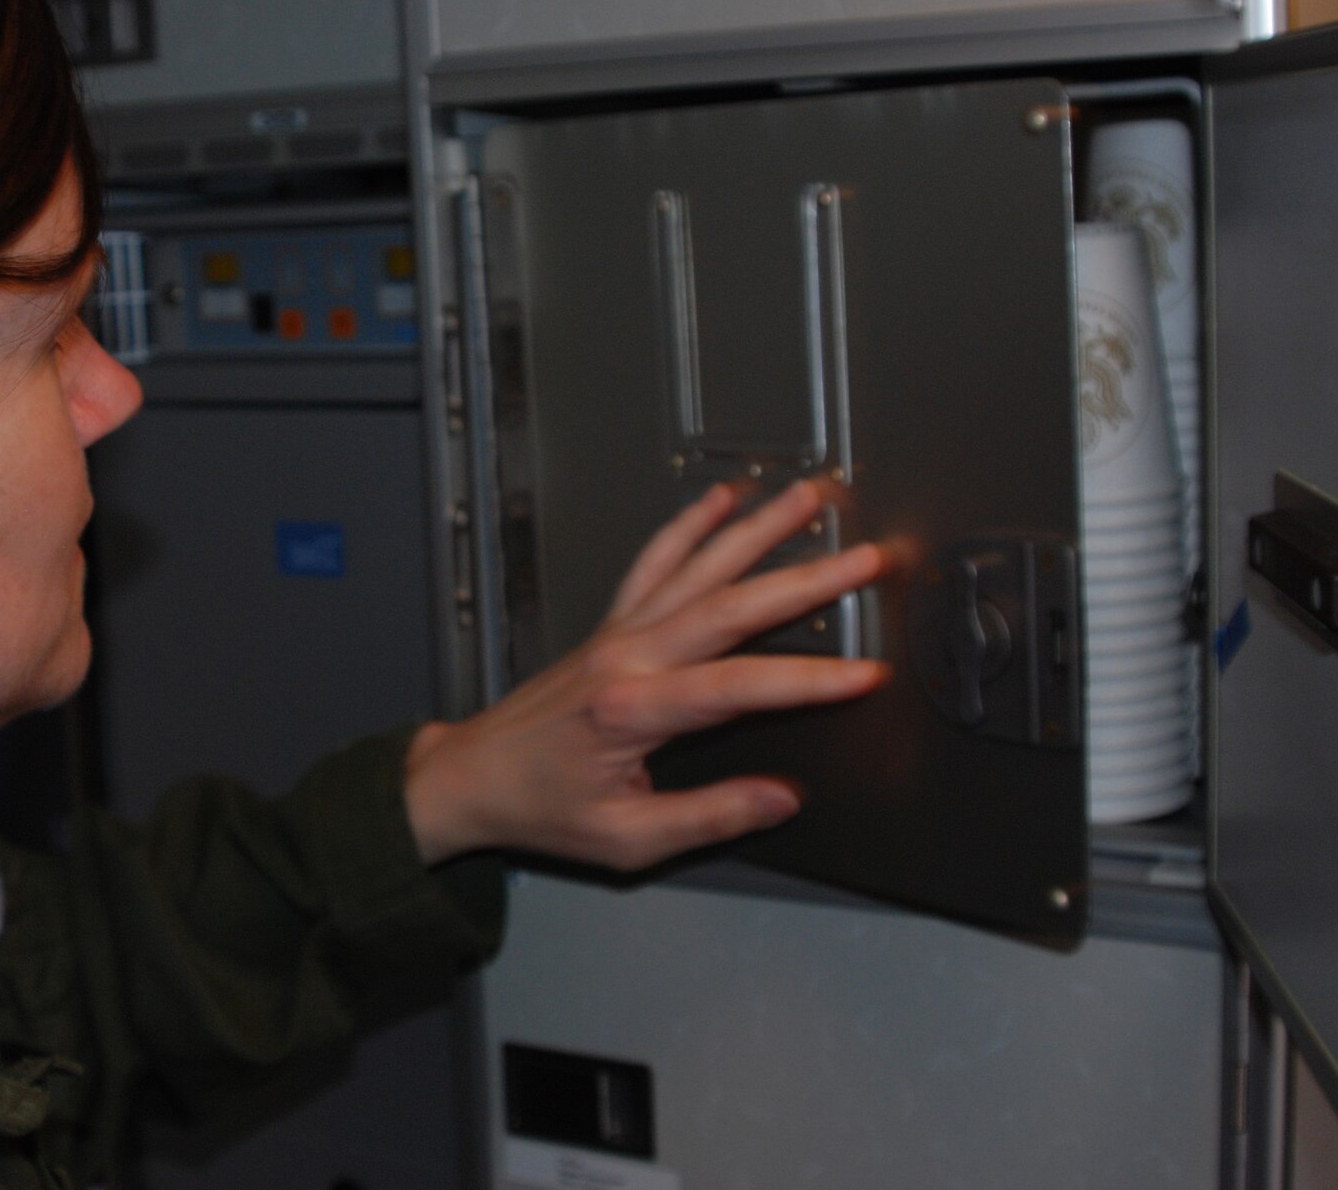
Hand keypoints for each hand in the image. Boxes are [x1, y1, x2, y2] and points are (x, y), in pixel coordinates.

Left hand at [403, 479, 886, 869]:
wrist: (472, 778)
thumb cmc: (540, 808)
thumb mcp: (625, 839)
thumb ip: (709, 816)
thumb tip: (781, 800)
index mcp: (633, 711)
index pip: (742, 688)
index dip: (811, 681)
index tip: (864, 674)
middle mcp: (627, 658)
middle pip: (731, 606)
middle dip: (806, 580)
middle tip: (864, 560)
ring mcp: (618, 634)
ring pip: (698, 568)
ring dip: (757, 530)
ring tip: (809, 499)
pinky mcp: (609, 627)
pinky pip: (653, 563)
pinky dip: (687, 527)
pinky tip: (720, 500)